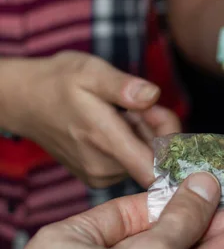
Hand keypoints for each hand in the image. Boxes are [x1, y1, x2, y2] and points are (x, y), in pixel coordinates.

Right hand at [14, 51, 179, 187]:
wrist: (25, 102)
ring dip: (145, 135)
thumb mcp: (90, 71)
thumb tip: (153, 95)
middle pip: (155, 159)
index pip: (157, 170)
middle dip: (158, 130)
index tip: (162, 117)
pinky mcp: (98, 177)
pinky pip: (130, 163)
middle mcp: (105, 167)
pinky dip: (132, 143)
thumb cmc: (58, 82)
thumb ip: (123, 86)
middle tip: (140, 104)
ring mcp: (100, 175)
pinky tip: (115, 125)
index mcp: (105, 141)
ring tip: (122, 112)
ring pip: (144, 160)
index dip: (174, 149)